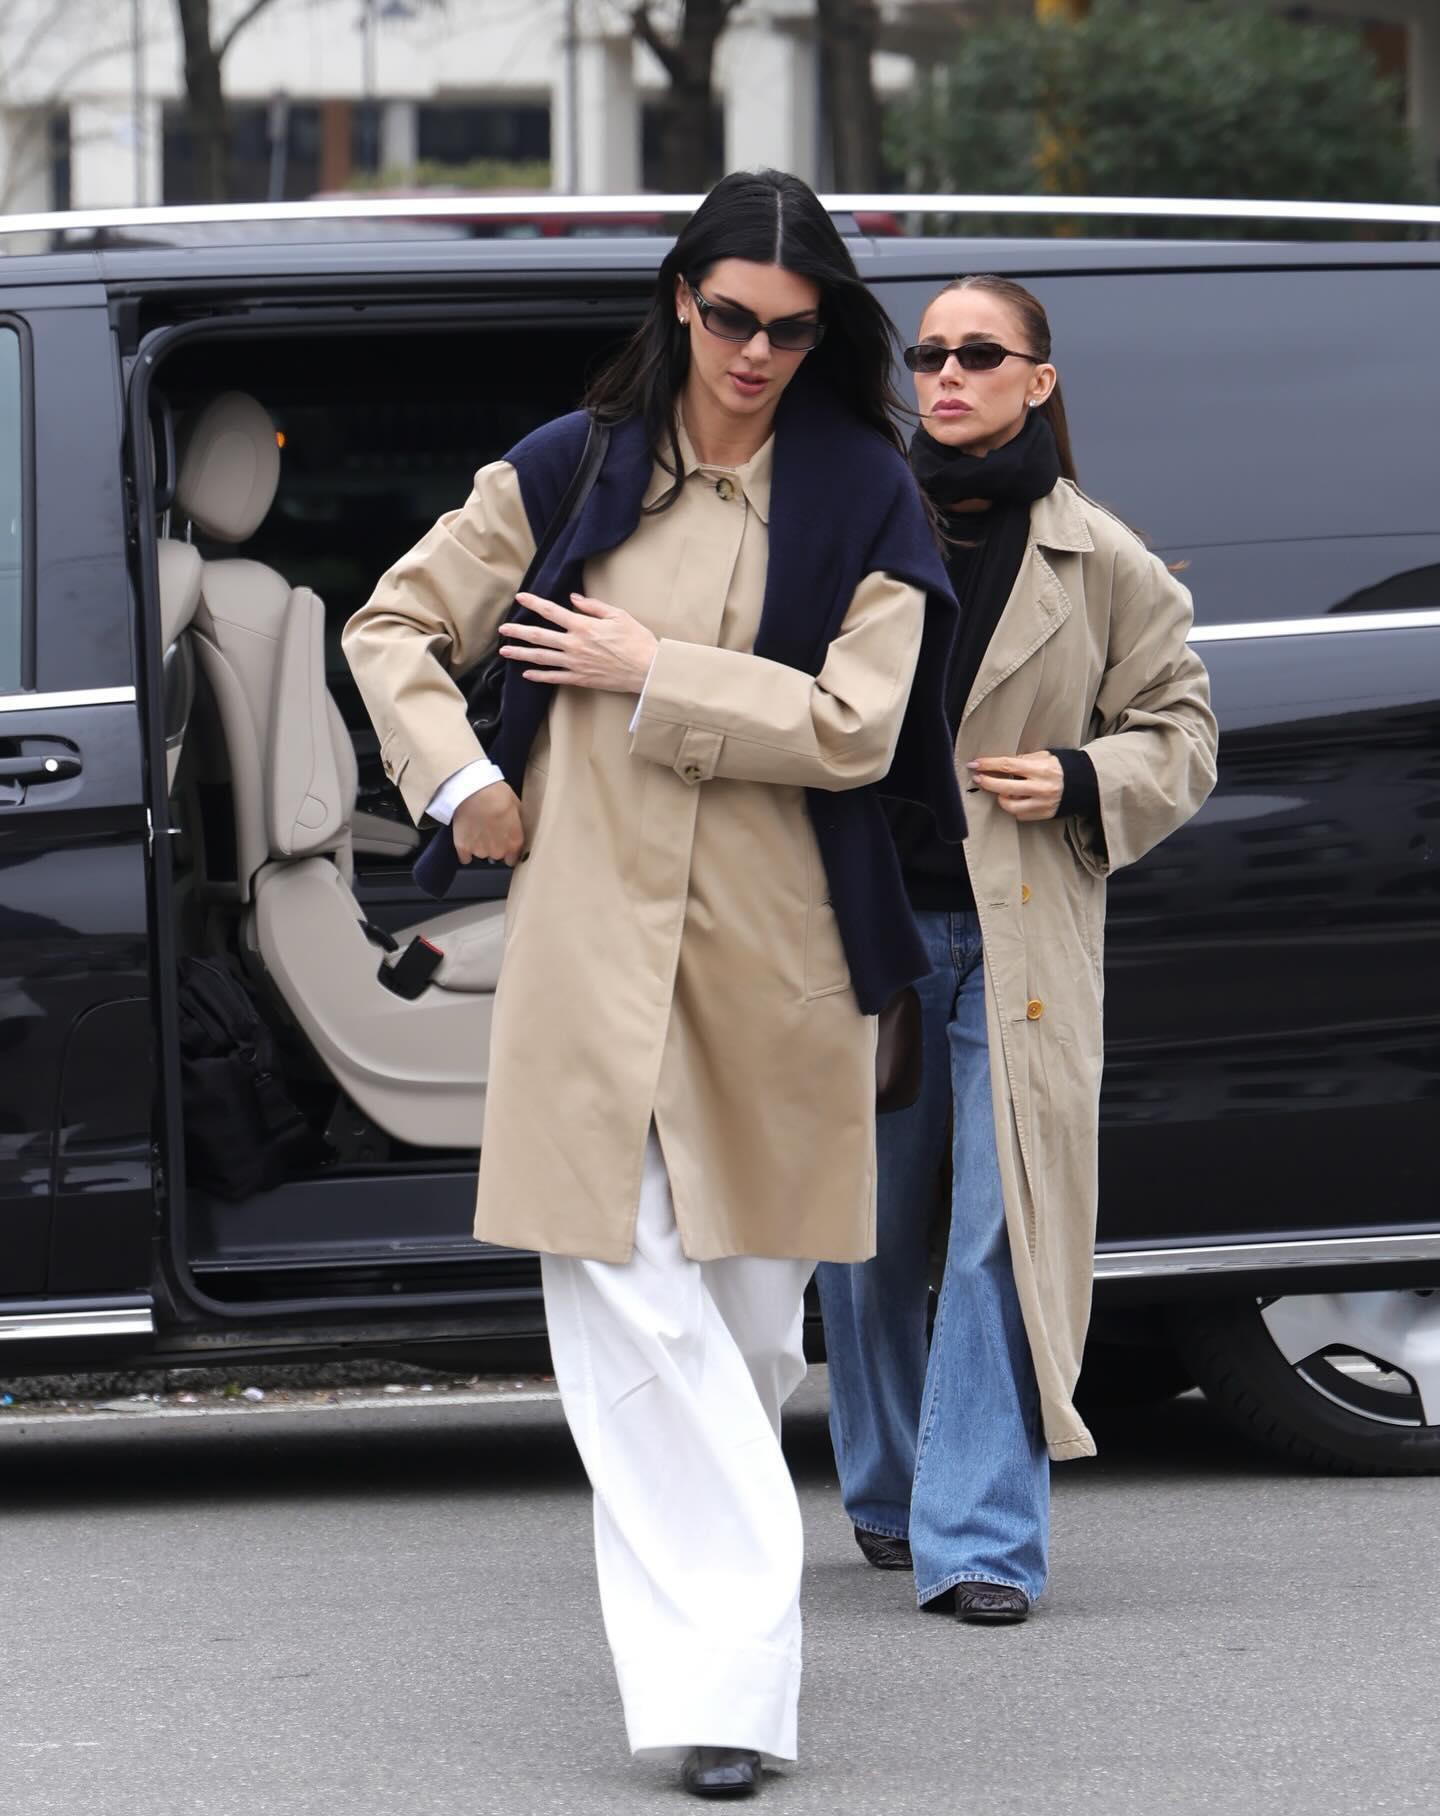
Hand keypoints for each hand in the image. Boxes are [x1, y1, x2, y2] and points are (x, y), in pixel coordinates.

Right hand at [452, 781, 523, 866]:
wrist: (472, 791)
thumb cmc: (495, 794)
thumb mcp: (517, 805)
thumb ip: (517, 822)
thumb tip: (517, 825)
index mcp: (514, 842)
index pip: (513, 858)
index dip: (509, 850)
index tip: (505, 843)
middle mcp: (498, 851)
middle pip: (497, 855)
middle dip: (495, 845)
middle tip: (490, 829)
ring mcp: (480, 851)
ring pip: (482, 854)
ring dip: (480, 845)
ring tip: (477, 828)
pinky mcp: (463, 848)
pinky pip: (465, 858)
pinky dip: (466, 850)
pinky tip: (467, 838)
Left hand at [498, 592, 657, 693]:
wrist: (648, 670)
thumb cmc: (637, 641)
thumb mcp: (618, 615)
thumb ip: (593, 606)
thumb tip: (574, 598)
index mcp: (583, 626)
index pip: (552, 611)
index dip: (534, 603)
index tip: (520, 598)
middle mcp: (574, 644)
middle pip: (539, 636)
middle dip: (518, 631)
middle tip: (502, 629)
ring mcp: (575, 663)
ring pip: (541, 658)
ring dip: (521, 654)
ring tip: (505, 652)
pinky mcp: (580, 678)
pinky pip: (554, 677)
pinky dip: (539, 676)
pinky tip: (526, 674)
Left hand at [968, 752, 1063, 821]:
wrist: (1084, 783)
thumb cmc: (1061, 767)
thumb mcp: (1045, 756)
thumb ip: (1024, 759)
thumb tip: (1001, 764)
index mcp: (1041, 769)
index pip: (1008, 765)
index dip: (988, 764)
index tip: (974, 764)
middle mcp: (1041, 788)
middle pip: (1004, 787)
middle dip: (987, 782)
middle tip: (978, 778)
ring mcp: (1042, 804)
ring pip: (1010, 806)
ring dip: (1001, 798)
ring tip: (1001, 791)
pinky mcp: (1044, 815)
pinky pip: (1020, 815)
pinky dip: (1014, 807)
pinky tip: (1016, 799)